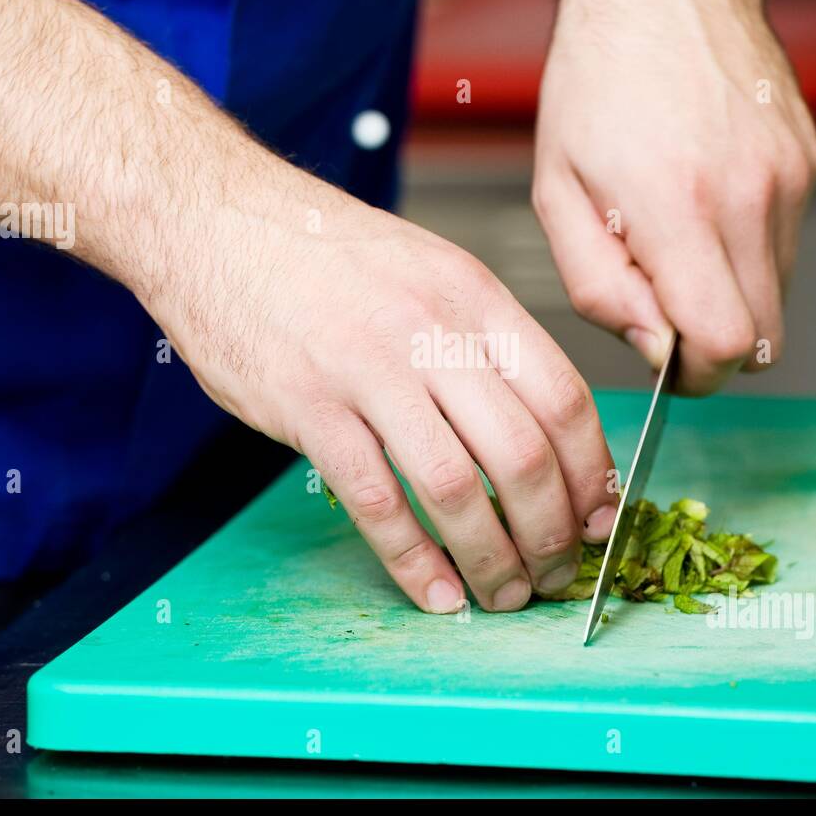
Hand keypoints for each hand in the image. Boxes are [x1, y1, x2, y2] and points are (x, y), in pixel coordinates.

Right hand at [146, 170, 618, 612]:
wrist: (217, 220)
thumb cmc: (327, 256)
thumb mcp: (430, 271)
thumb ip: (484, 342)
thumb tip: (540, 429)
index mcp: (474, 297)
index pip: (565, 399)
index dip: (591, 476)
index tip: (598, 521)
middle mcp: (432, 332)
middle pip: (522, 455)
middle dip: (552, 534)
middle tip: (556, 573)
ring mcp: (368, 371)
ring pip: (455, 489)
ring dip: (491, 559)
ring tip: (503, 595)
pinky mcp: (308, 408)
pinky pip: (375, 501)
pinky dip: (413, 561)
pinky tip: (435, 592)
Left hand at [533, 0, 815, 393]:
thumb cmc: (595, 81)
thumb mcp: (557, 192)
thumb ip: (599, 287)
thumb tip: (655, 350)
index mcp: (677, 207)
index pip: (725, 345)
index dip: (698, 374)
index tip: (669, 362)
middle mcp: (747, 197)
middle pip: (767, 340)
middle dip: (716, 349)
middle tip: (667, 308)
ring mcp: (788, 179)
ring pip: (780, 297)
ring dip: (731, 295)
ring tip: (678, 237)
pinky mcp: (808, 163)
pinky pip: (787, 246)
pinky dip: (748, 250)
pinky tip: (705, 200)